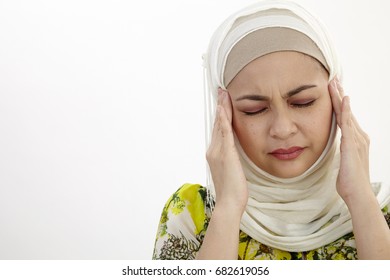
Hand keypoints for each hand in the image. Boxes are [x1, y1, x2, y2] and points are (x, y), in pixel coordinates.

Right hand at [206, 88, 247, 212]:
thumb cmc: (232, 190)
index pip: (217, 130)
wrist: (229, 203)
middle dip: (219, 107)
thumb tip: (233, 152)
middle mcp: (213, 150)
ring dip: (221, 109)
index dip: (219, 115)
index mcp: (215, 154)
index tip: (222, 103)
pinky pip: (224, 133)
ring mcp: (217, 152)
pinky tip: (224, 109)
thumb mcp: (231, 171)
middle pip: (216, 124)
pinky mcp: (225, 154)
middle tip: (221, 92)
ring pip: (219, 125)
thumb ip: (230, 159)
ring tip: (223, 94)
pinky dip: (223, 120)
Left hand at [329, 78, 370, 203]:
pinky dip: (346, 110)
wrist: (358, 194)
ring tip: (335, 82)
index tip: (333, 90)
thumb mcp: (344, 162)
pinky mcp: (352, 144)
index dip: (340, 103)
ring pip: (347, 113)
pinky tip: (344, 99)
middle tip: (334, 78)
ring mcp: (357, 139)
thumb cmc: (349, 181)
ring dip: (341, 97)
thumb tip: (337, 147)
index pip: (346, 117)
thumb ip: (341, 151)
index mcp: (356, 140)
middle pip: (347, 111)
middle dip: (340, 94)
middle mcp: (359, 136)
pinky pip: (348, 124)